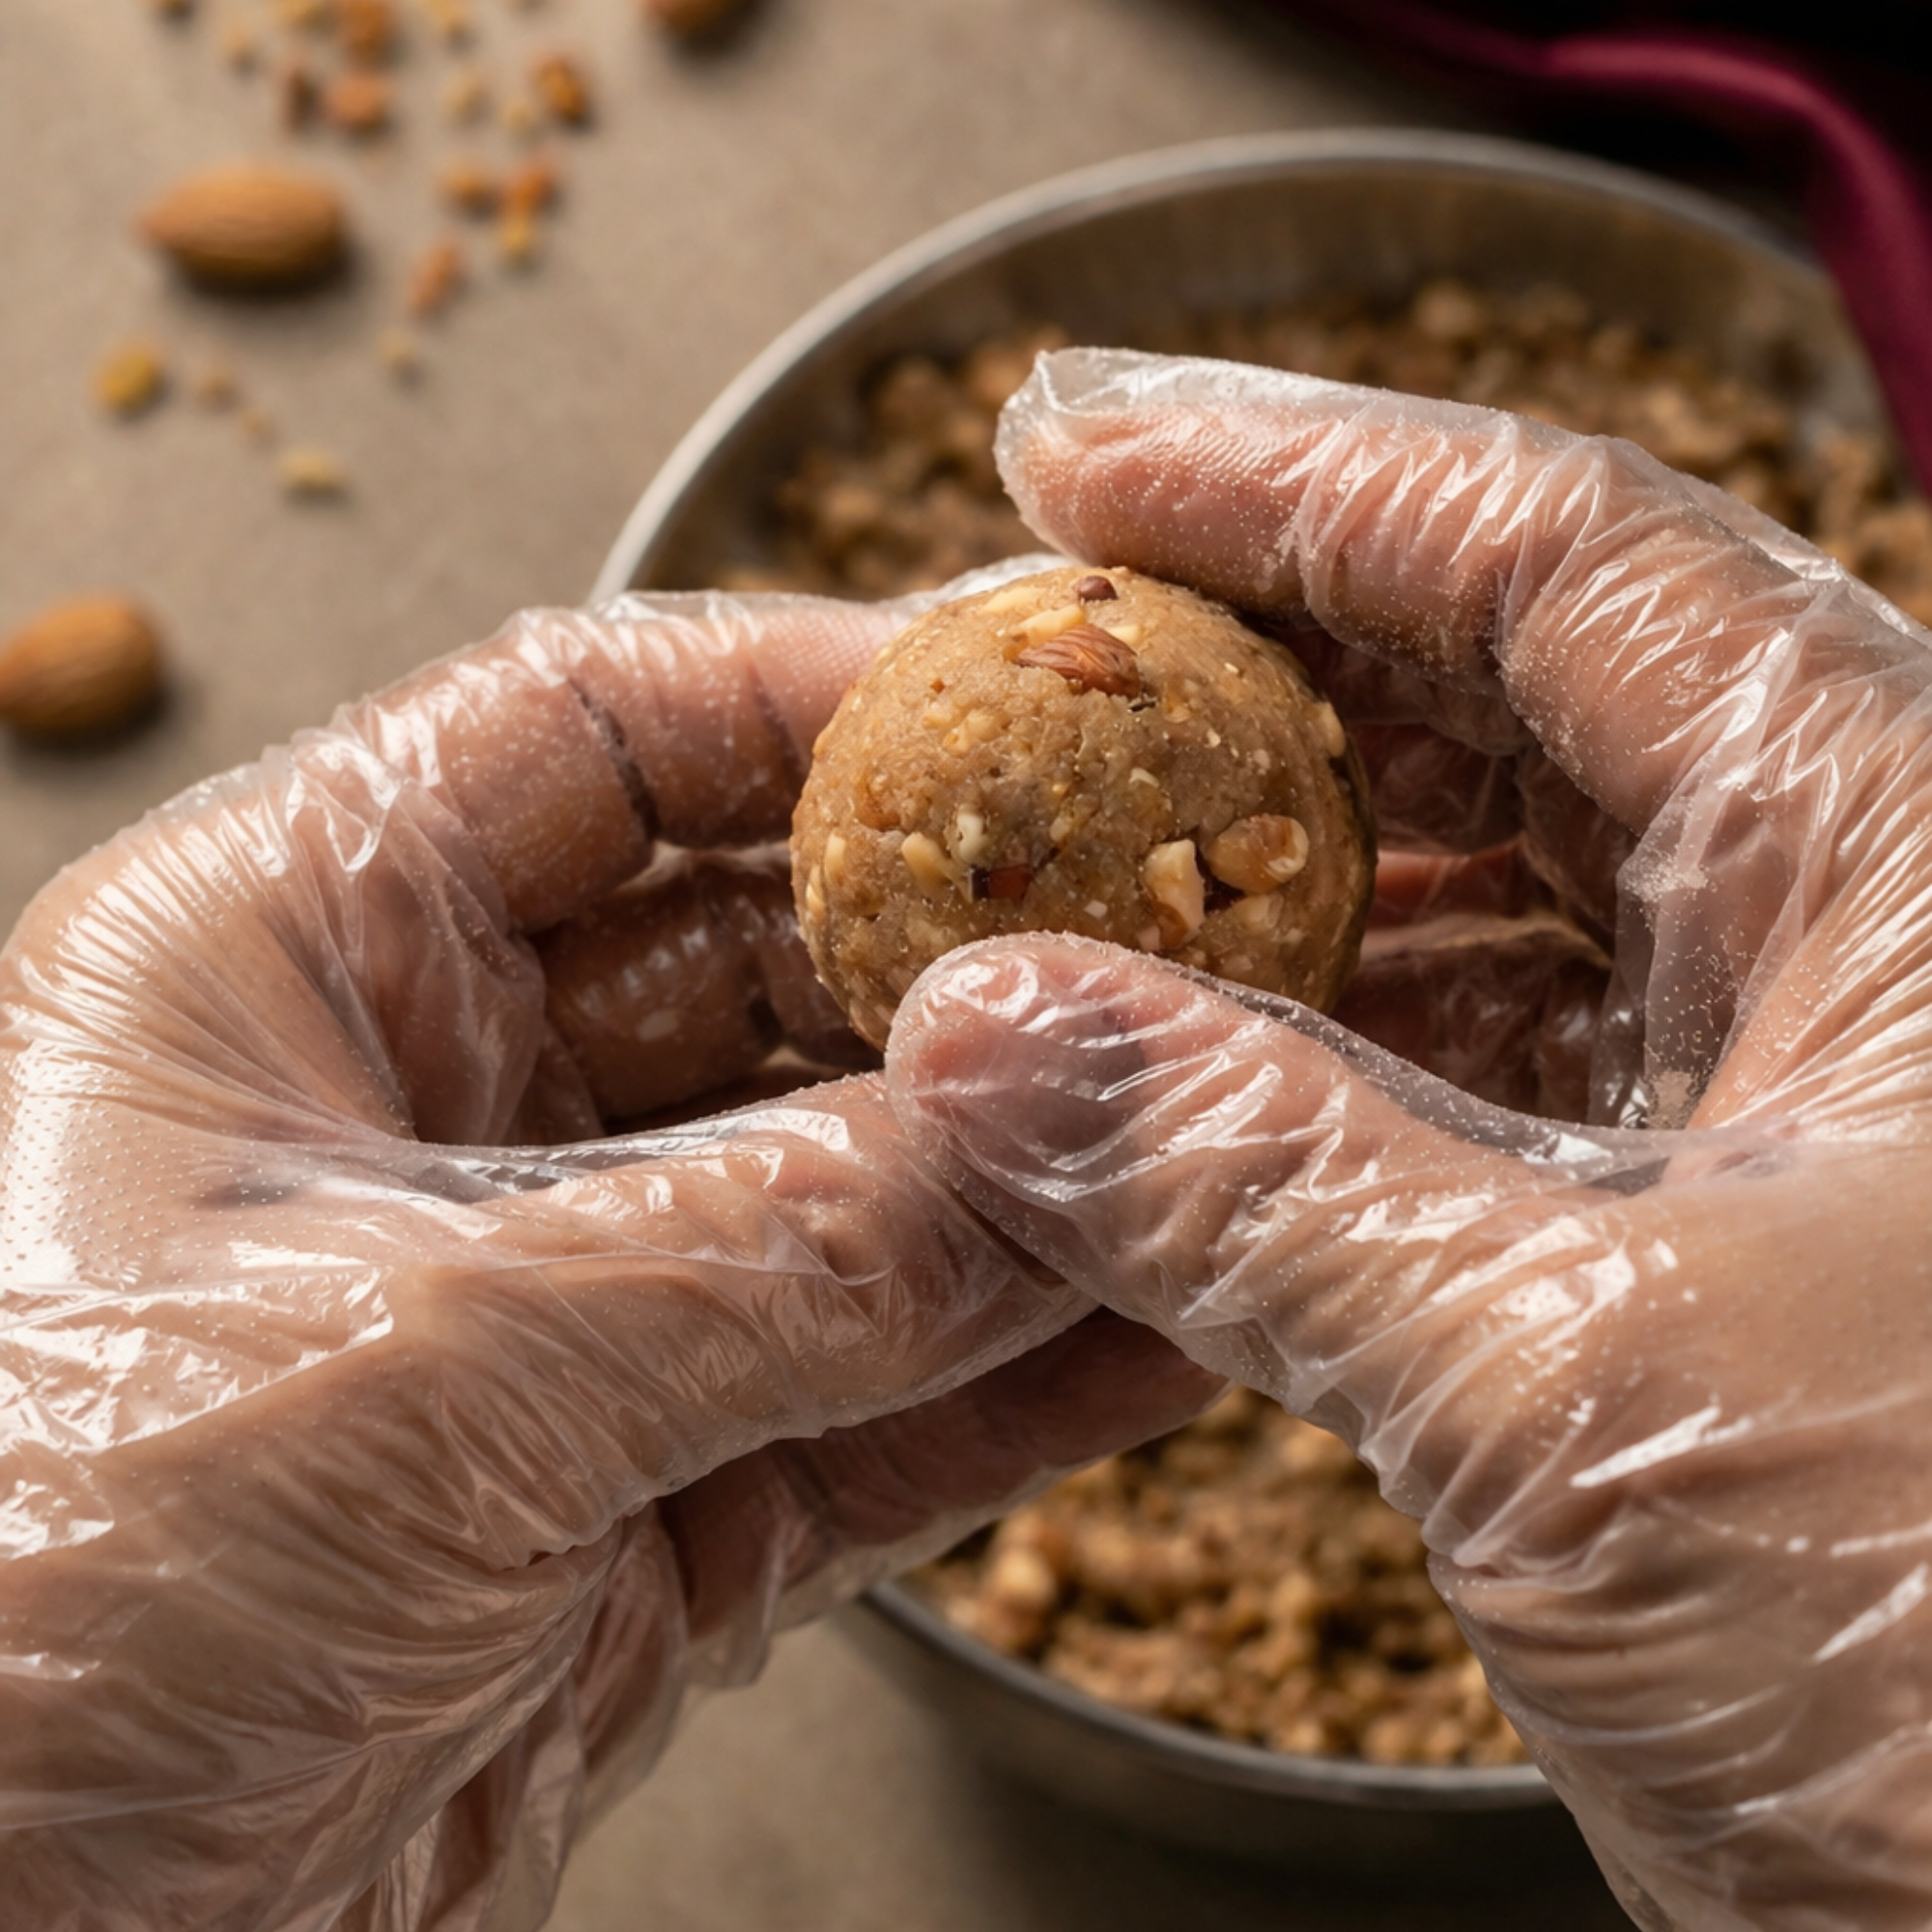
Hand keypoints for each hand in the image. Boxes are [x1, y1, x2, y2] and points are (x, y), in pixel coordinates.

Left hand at [0, 585, 1218, 1930]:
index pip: (593, 734)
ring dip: (1023, 1184)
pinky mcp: (625, 1517)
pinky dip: (1012, 1381)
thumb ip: (767, 1255)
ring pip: (841, 1198)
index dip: (818, 699)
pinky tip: (1155, 1326)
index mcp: (285, 960)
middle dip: (971, 962)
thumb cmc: (8, 1624)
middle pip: (756, 958)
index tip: (1030, 711)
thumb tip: (1040, 1158)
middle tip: (1180, 948)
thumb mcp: (408, 1371)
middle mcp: (421, 1115)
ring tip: (1208, 1131)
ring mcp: (541, 1322)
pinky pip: (867, 1408)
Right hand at [888, 349, 1931, 1931]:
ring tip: (1060, 850)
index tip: (1075, 449)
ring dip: (1259, 872)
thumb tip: (987, 1043)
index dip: (1289, 478)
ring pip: (1479, 889)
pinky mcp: (1716, 1232)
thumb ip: (1259, 1192)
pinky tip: (1170, 1063)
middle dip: (1255, 657)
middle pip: (1509, 689)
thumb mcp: (1594, 1399)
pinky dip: (1308, 1054)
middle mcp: (1857, 939)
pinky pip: (1473, 1067)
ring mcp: (1785, 1086)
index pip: (1557, 556)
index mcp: (1909, 867)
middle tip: (1033, 643)